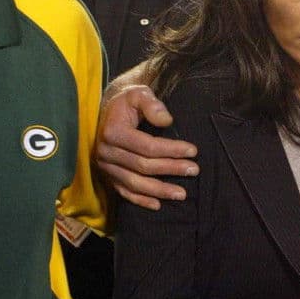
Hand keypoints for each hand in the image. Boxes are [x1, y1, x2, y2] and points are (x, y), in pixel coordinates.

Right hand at [95, 84, 196, 209]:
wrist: (108, 111)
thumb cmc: (127, 102)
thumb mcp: (138, 93)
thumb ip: (152, 104)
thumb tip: (167, 120)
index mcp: (113, 132)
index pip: (147, 146)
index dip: (171, 150)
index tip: (193, 151)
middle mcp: (106, 152)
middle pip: (143, 166)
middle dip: (170, 169)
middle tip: (194, 170)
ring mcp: (105, 167)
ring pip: (135, 183)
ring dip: (159, 190)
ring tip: (182, 194)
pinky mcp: (108, 176)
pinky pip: (124, 192)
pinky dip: (140, 200)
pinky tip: (158, 205)